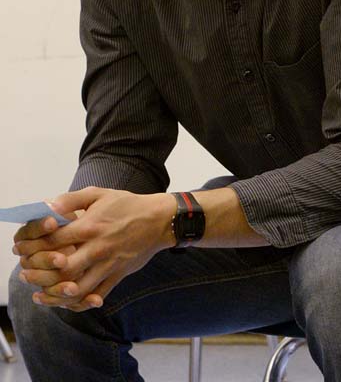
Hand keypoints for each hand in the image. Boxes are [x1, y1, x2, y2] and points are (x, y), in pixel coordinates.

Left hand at [13, 188, 172, 310]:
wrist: (161, 220)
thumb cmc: (128, 205)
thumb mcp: (99, 193)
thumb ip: (71, 199)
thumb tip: (47, 207)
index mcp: (90, 226)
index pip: (53, 241)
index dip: (33, 247)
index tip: (22, 250)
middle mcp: (98, 248)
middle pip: (62, 269)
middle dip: (40, 275)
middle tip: (26, 274)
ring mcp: (109, 264)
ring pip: (79, 289)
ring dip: (56, 295)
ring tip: (40, 294)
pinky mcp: (119, 274)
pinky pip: (98, 295)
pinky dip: (80, 302)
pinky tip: (67, 301)